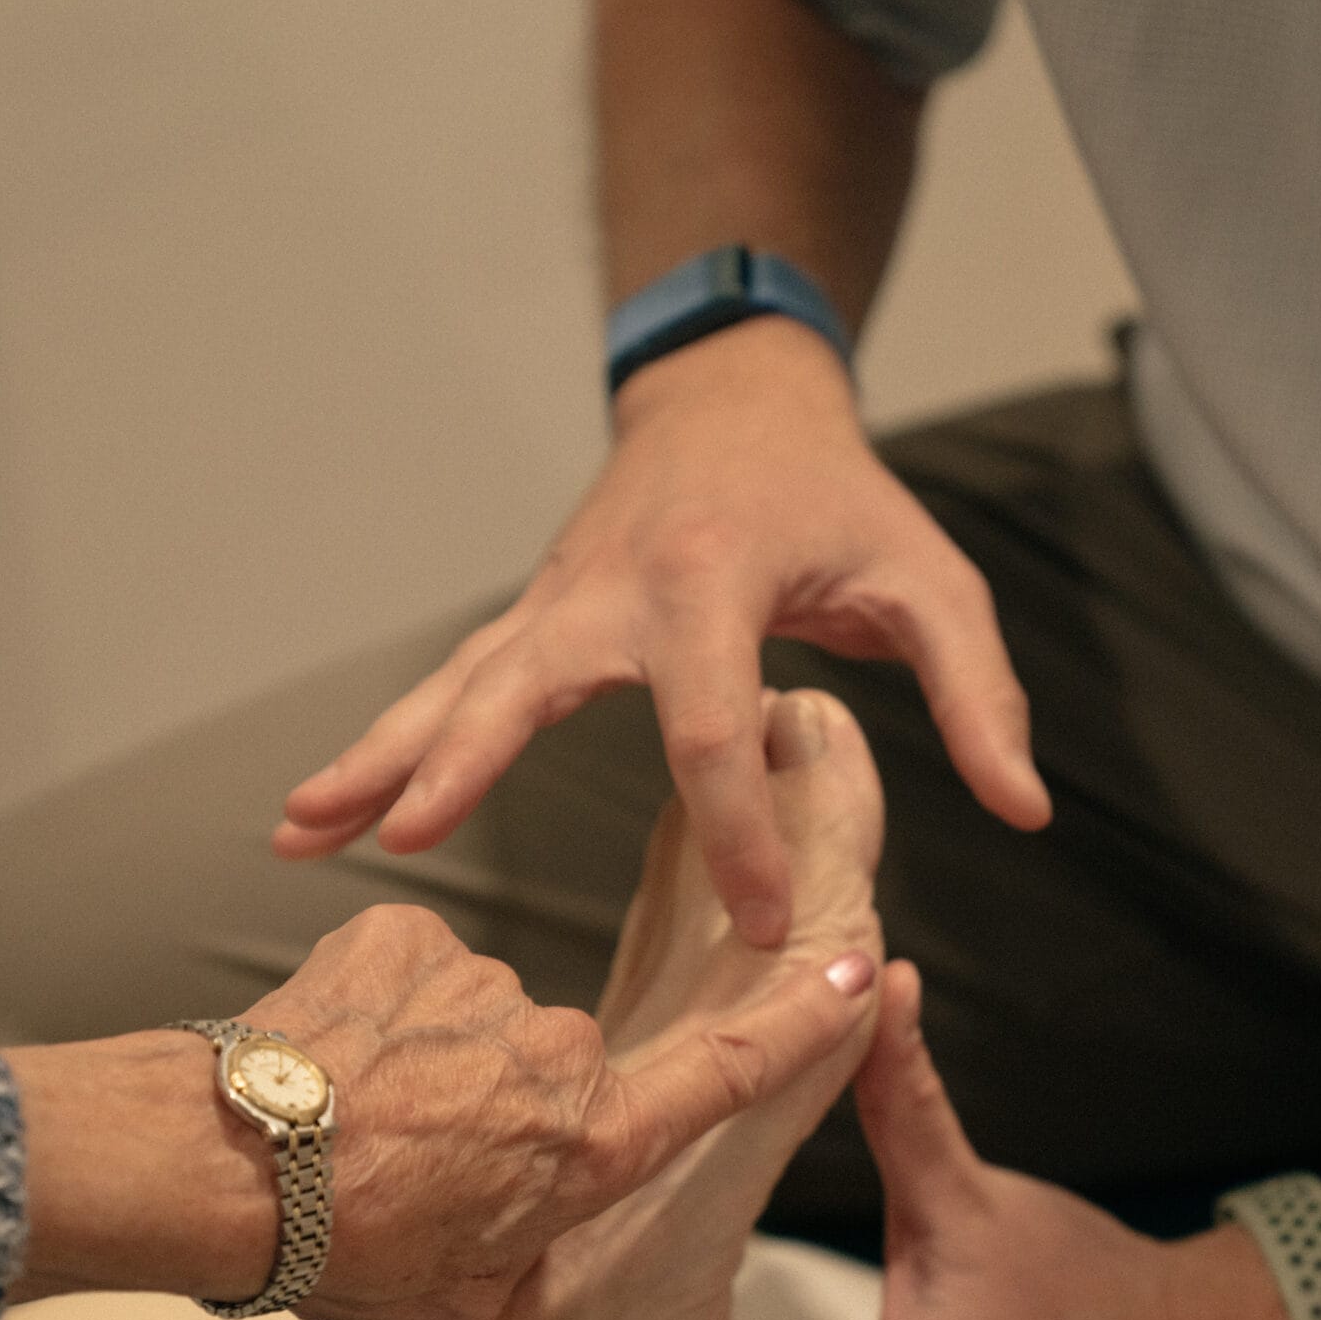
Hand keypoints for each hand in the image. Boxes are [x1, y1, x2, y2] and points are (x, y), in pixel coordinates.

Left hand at [253, 902, 874, 1319]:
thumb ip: (521, 1247)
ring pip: (477, 1016)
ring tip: (349, 1121)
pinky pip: (411, 970)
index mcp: (595, 1145)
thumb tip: (510, 1227)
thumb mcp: (465, 1298)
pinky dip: (375, 1011)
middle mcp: (563, 1052)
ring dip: (428, 1060)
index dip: (804, 1022)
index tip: (855, 967)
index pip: (733, 1071)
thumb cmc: (341, 1248)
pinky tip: (323, 1064)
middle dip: (498, 1105)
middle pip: (558, 1066)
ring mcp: (485, 982)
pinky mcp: (406, 935)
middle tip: (411, 1162)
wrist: (221, 1169)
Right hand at [274, 320, 1047, 945]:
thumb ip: (978, 695)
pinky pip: (449, 690)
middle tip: (406, 841)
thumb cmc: (838, 498)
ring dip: (374, 757)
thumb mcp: (929, 581)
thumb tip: (1025, 812)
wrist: (734, 395)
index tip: (766, 924)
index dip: (741, 834)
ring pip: (452, 687)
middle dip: (464, 769)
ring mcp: (553, 604)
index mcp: (709, 582)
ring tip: (295, 833)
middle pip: (518, 688)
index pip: (712, 730)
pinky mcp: (530, 623)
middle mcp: (607, 591)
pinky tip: (320, 812)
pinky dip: (386, 746)